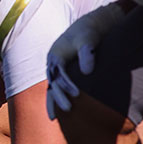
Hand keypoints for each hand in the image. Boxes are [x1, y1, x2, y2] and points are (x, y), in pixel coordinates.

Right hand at [45, 3, 126, 118]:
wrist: (90, 26)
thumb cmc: (90, 32)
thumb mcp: (88, 40)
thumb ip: (87, 54)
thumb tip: (87, 72)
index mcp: (56, 54)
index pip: (59, 73)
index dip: (67, 84)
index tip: (77, 95)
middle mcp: (53, 62)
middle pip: (53, 82)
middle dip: (57, 96)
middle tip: (67, 109)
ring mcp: (56, 67)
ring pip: (52, 86)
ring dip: (53, 100)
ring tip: (54, 118)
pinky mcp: (62, 71)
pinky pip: (57, 86)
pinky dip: (56, 97)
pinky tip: (58, 111)